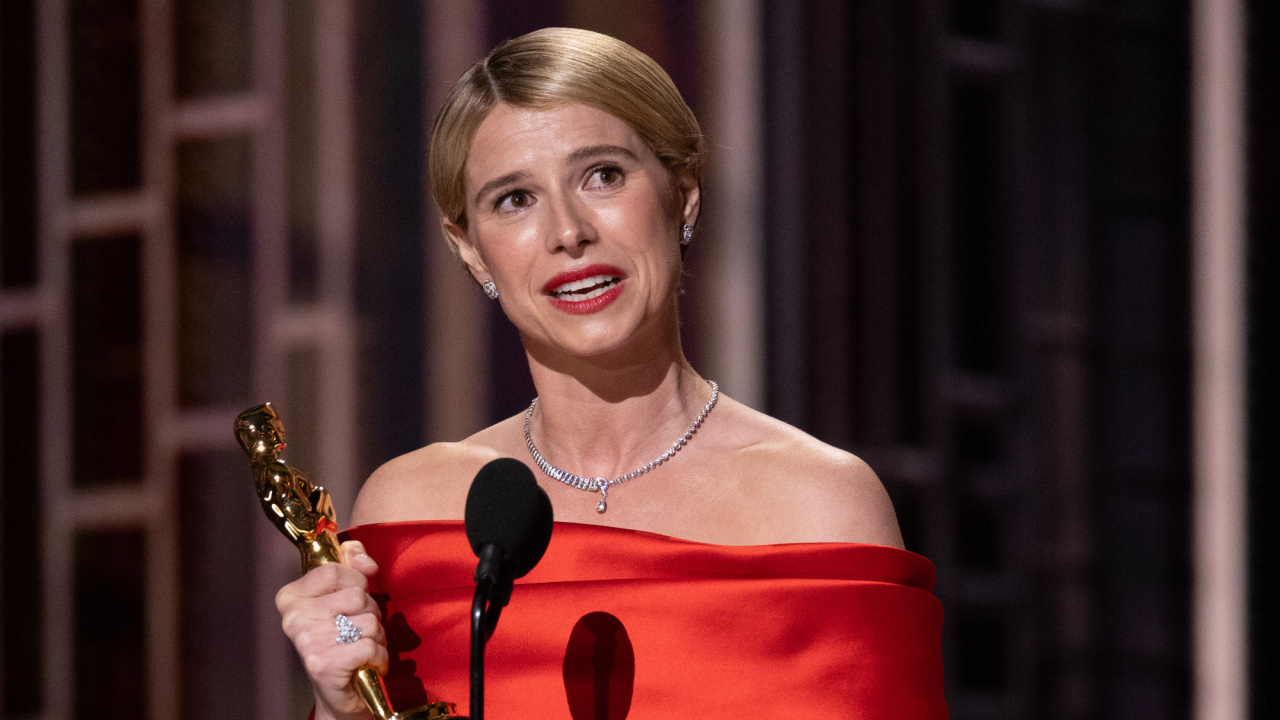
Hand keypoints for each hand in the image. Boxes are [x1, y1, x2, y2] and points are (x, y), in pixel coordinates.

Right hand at [276, 541, 385, 719]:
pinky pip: (370, 646)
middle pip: (357, 596)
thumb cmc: (343, 638)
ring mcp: (306, 641)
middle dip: (370, 612)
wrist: (339, 690)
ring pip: (368, 621)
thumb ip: (353, 563)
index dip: (356, 581)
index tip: (354, 599)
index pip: (334, 571)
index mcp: (291, 597)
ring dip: (376, 636)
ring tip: (361, 646)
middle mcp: (293, 618)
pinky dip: (378, 656)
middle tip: (358, 629)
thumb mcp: (344, 593)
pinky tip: (366, 663)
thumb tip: (366, 561)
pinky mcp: (324, 664)